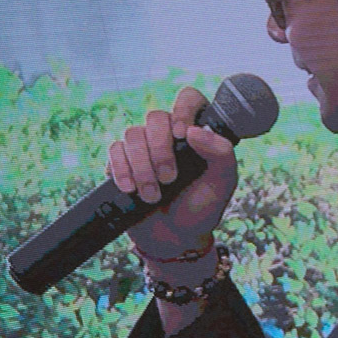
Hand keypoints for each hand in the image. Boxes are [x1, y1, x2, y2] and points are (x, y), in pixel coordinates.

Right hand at [107, 87, 237, 257]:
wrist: (174, 239)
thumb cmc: (201, 209)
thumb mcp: (223, 184)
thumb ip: (222, 154)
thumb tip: (194, 131)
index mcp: (197, 134)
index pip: (189, 99)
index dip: (183, 109)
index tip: (182, 134)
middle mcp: (169, 135)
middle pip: (155, 117)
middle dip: (160, 150)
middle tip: (170, 179)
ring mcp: (144, 147)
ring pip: (132, 134)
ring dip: (142, 167)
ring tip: (154, 195)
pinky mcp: (122, 161)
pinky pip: (114, 150)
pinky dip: (122, 170)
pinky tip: (131, 189)